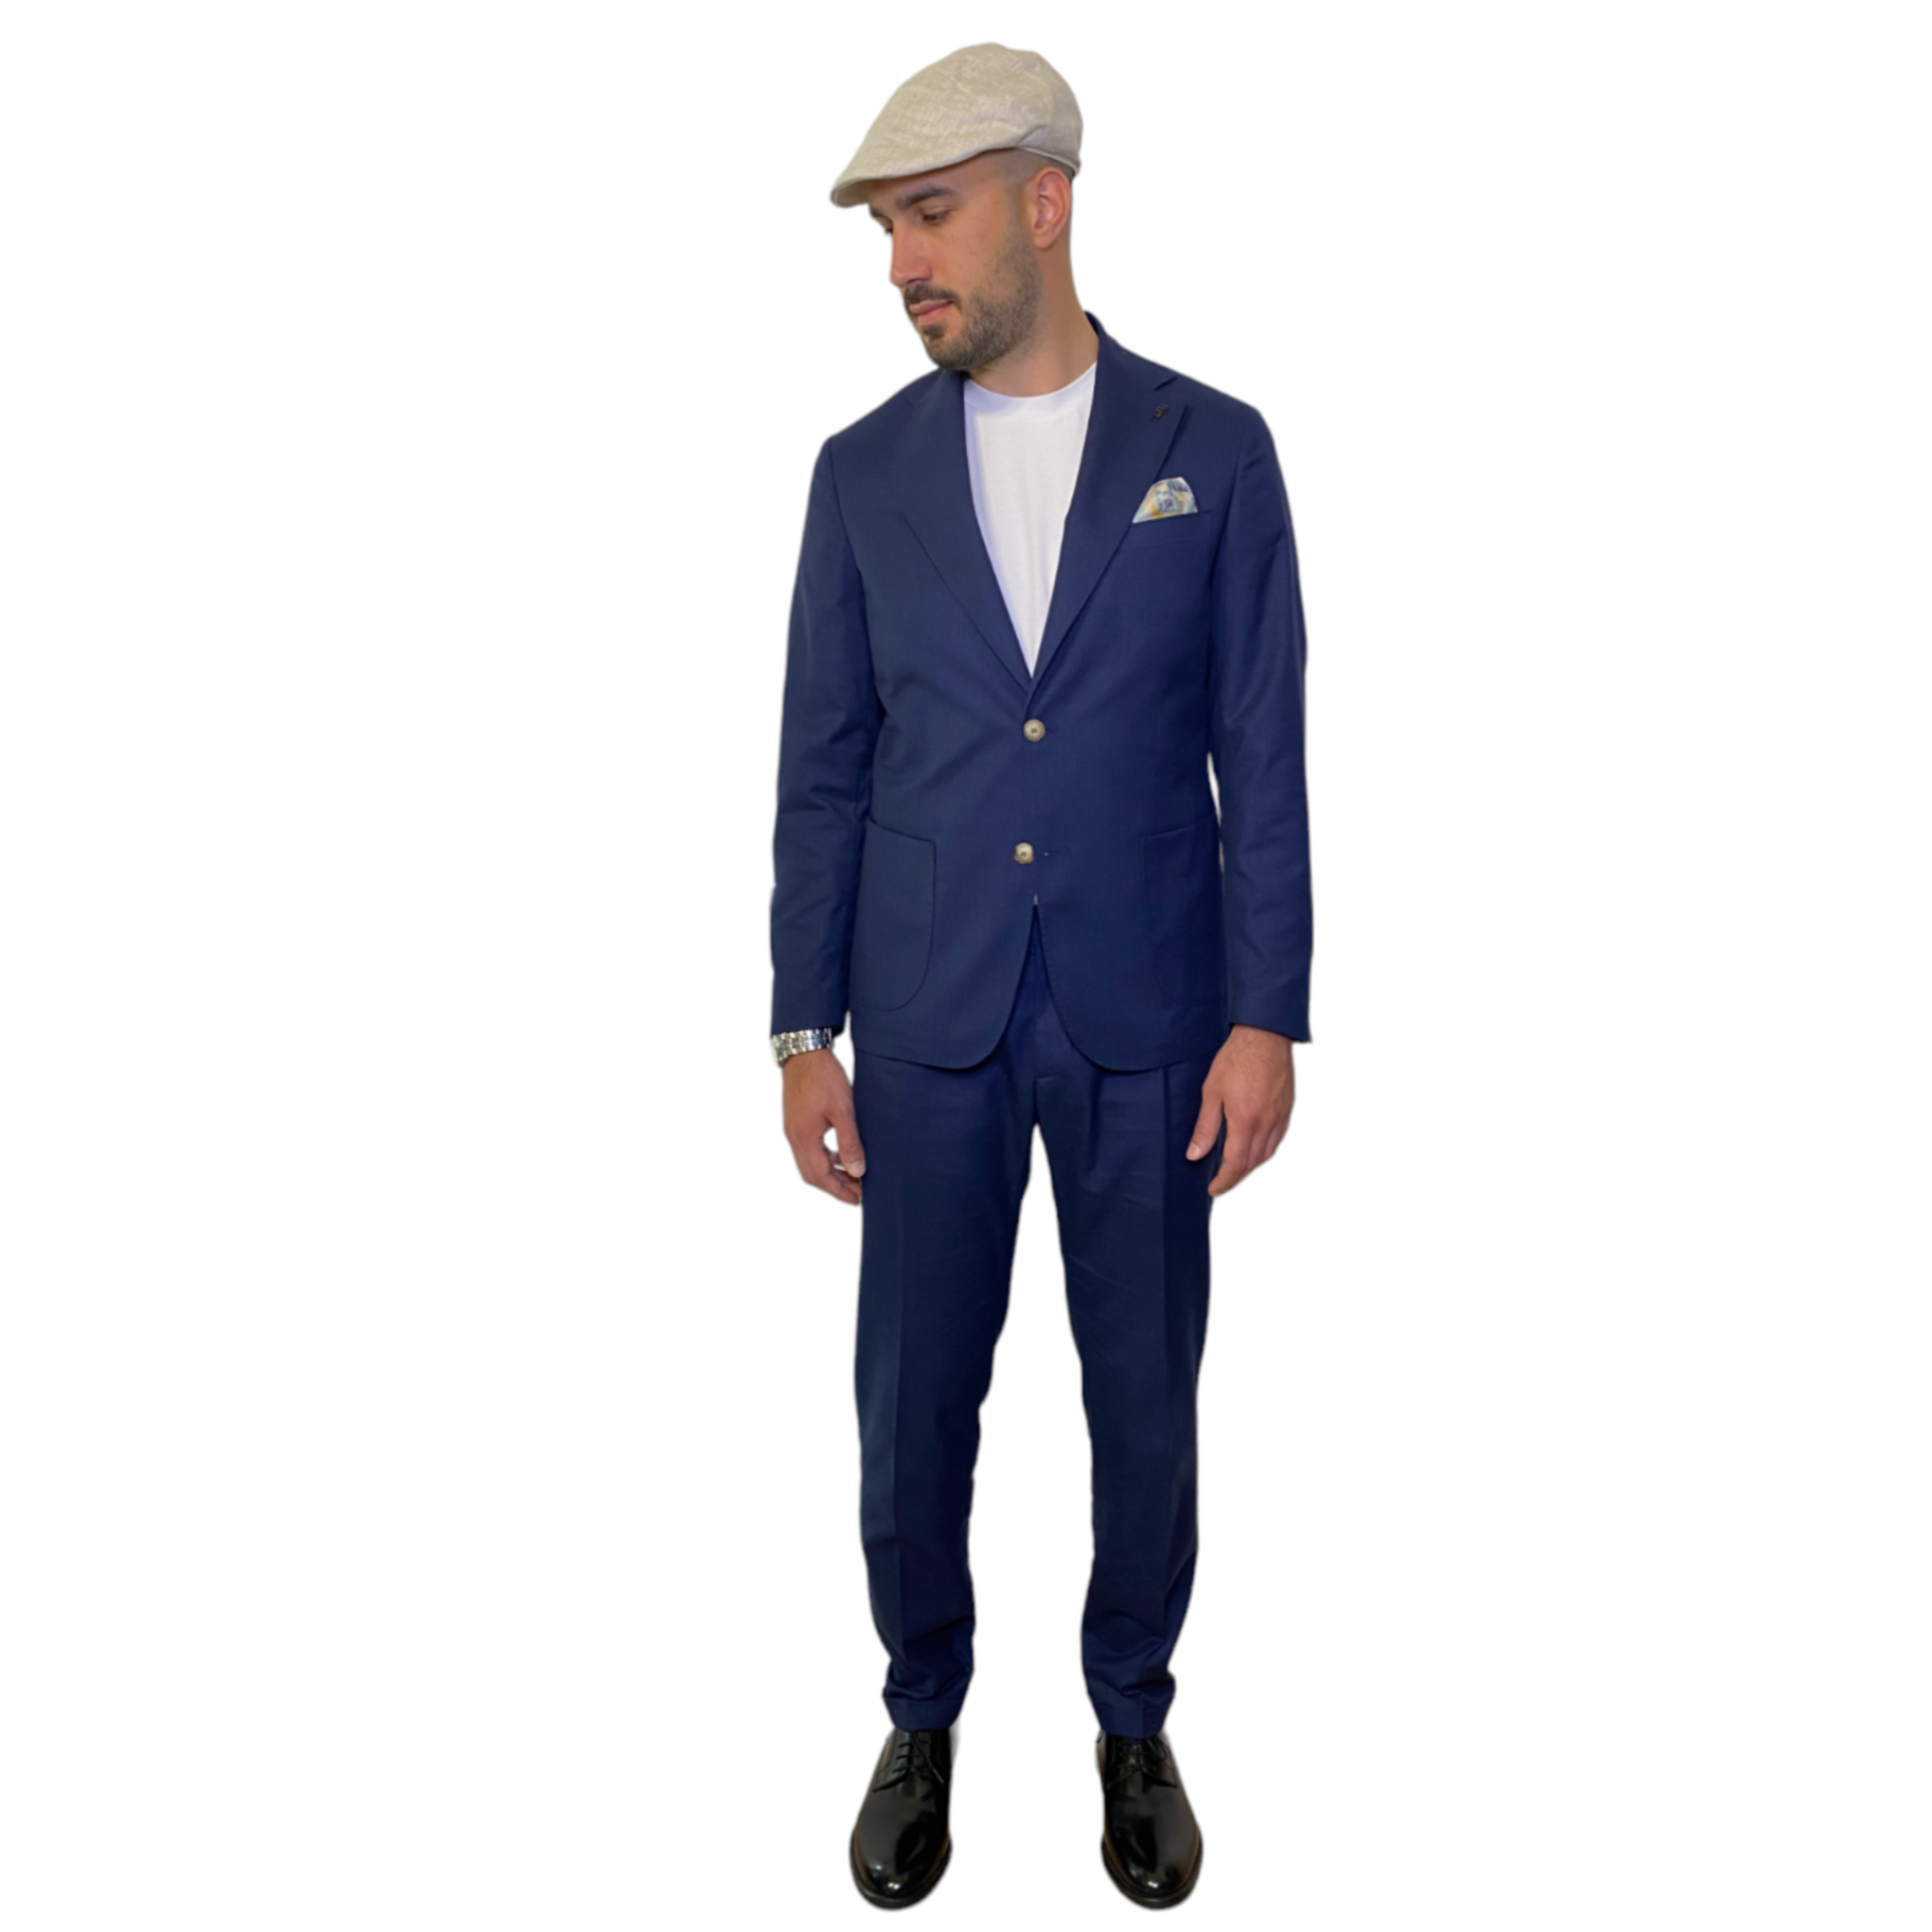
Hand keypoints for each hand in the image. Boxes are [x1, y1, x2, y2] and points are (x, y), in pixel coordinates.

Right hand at [782, 1048, 865, 1204]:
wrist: (804, 1052)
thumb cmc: (824, 1078)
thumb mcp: (843, 1111)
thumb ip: (849, 1143)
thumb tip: (857, 1171)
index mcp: (804, 1138)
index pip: (821, 1177)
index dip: (839, 1191)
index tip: (857, 1199)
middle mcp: (794, 1137)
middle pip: (812, 1174)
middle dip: (834, 1187)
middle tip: (858, 1193)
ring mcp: (793, 1130)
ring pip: (809, 1163)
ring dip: (830, 1173)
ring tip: (852, 1176)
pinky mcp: (796, 1122)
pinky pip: (808, 1149)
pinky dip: (824, 1158)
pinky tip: (839, 1154)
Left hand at [1187, 1025, 1294, 1196]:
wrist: (1265, 1036)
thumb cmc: (1236, 1058)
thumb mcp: (1211, 1092)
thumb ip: (1205, 1126)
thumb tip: (1195, 1154)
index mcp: (1245, 1120)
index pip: (1235, 1164)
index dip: (1224, 1180)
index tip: (1213, 1188)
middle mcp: (1266, 1123)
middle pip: (1252, 1163)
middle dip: (1235, 1177)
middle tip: (1220, 1183)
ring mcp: (1279, 1117)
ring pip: (1266, 1154)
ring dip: (1250, 1166)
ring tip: (1234, 1169)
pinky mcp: (1287, 1109)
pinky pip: (1276, 1140)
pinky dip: (1264, 1151)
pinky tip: (1253, 1148)